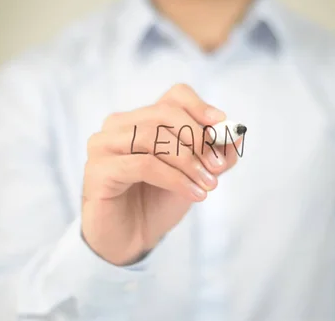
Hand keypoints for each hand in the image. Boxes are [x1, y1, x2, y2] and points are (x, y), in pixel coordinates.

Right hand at [81, 84, 241, 265]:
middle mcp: (119, 126)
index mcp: (142, 119)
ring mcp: (103, 145)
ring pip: (152, 137)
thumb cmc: (158, 201)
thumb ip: (215, 155)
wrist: (131, 238)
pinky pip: (142, 164)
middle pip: (164, 113)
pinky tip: (193, 194)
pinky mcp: (98, 170)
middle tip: (217, 167)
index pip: (174, 97)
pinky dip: (174, 178)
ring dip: (188, 161)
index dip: (199, 107)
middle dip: (197, 139)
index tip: (221, 125)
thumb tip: (237, 134)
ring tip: (208, 185)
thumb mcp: (195, 175)